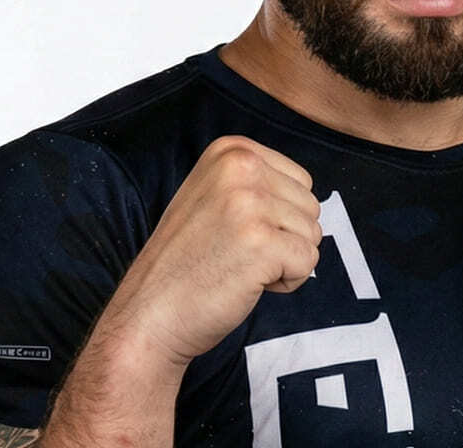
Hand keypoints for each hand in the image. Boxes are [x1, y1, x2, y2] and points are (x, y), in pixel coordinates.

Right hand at [108, 135, 321, 366]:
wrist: (149, 313)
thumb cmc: (186, 261)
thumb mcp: (214, 194)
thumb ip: (257, 183)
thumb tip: (309, 195)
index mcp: (231, 149)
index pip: (299, 180)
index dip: (279, 215)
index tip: (237, 229)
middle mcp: (241, 166)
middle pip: (310, 205)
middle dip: (285, 237)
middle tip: (237, 251)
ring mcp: (250, 202)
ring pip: (313, 233)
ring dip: (285, 260)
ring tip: (240, 265)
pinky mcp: (262, 242)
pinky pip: (307, 261)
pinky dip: (286, 281)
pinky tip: (248, 283)